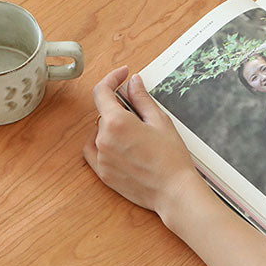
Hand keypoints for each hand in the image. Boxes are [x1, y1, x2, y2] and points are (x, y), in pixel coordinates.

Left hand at [83, 65, 202, 220]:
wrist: (173, 191)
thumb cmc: (171, 157)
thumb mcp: (159, 120)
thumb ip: (141, 99)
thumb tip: (132, 82)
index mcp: (116, 122)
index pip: (102, 91)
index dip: (112, 78)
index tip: (123, 74)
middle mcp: (102, 139)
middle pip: (104, 112)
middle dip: (119, 106)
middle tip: (141, 111)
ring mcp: (100, 157)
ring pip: (100, 131)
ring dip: (112, 126)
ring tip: (136, 133)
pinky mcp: (102, 173)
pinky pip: (93, 151)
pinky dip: (102, 142)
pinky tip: (118, 143)